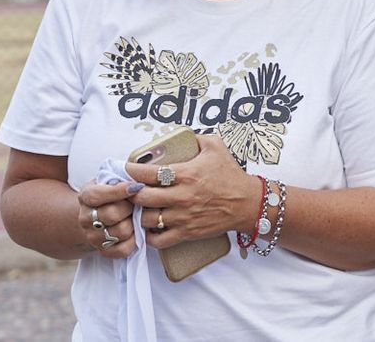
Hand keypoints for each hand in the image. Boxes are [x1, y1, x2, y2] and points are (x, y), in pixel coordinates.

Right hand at [76, 180, 144, 258]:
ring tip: (136, 217)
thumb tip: (138, 183)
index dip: (119, 191)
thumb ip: (121, 178)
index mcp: (86, 197)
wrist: (100, 217)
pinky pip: (122, 250)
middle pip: (112, 214)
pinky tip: (135, 232)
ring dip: (134, 224)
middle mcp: (85, 218)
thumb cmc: (113, 195)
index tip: (137, 187)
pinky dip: (133, 242)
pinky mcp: (103, 250)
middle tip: (137, 204)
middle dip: (130, 208)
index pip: (97, 195)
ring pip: (121, 232)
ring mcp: (92, 236)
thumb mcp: (112, 181)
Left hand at [127, 134, 258, 249]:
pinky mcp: (187, 232)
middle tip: (131, 191)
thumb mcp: (216, 147)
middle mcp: (182, 196)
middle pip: (141, 198)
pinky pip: (158, 239)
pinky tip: (151, 227)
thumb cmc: (231, 175)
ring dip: (139, 214)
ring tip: (140, 209)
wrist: (248, 203)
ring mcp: (183, 216)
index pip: (146, 173)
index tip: (126, 170)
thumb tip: (179, 134)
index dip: (130, 171)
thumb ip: (196, 138)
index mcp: (186, 174)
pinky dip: (150, 235)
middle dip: (131, 194)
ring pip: (146, 219)